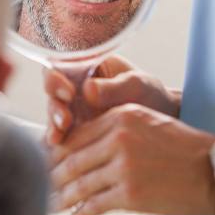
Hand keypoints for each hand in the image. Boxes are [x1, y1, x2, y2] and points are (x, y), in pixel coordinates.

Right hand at [44, 55, 180, 144]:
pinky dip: (58, 141)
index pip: (60, 66)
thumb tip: (88, 90)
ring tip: (59, 137)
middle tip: (65, 120)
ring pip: (53, 114)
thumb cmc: (150, 95)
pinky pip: (61, 134)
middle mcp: (74, 86)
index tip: (69, 92)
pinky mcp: (76, 130)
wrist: (162, 122)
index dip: (57, 78)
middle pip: (51, 92)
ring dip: (53, 125)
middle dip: (54, 107)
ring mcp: (73, 109)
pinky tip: (59, 148)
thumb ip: (114, 87)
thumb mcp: (137, 86)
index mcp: (86, 66)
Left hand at [49, 104, 214, 214]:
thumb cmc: (183, 147)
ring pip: (80, 183)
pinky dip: (83, 211)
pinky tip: (77, 214)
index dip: (56, 150)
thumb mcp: (147, 122)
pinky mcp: (131, 194)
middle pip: (72, 158)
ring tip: (52, 202)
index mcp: (120, 116)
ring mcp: (123, 167)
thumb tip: (82, 147)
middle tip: (42, 183)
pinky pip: (96, 203)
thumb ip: (114, 129)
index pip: (77, 134)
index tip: (46, 159)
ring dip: (63, 196)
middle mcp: (118, 138)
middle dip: (53, 174)